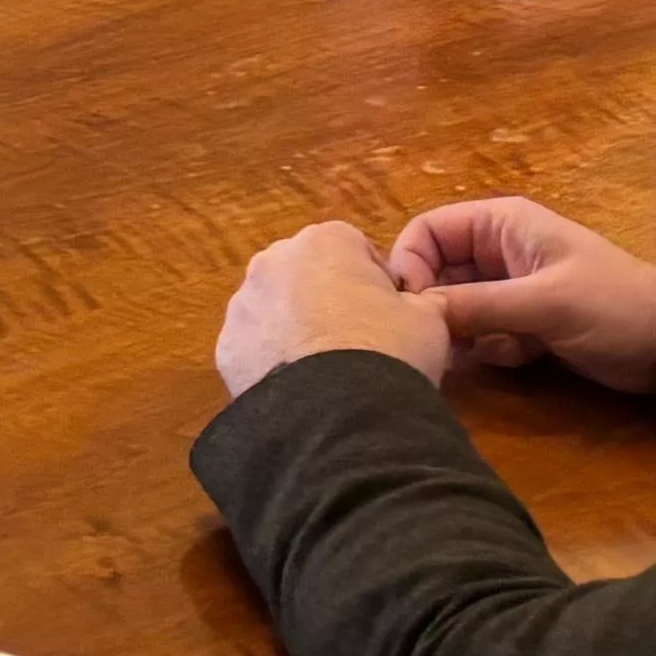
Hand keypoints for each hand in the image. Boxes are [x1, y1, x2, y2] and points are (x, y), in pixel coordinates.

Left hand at [214, 221, 451, 396]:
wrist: (338, 414)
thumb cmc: (389, 350)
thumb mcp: (429, 319)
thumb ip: (417, 301)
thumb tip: (412, 307)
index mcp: (324, 241)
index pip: (354, 248)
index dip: (375, 282)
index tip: (389, 313)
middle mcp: (273, 261)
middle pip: (306, 274)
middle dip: (328, 299)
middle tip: (358, 341)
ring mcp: (242, 304)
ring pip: (275, 309)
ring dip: (296, 329)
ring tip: (328, 371)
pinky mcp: (226, 348)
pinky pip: (255, 347)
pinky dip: (273, 362)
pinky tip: (301, 390)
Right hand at [389, 195, 655, 393]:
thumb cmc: (613, 306)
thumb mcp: (544, 303)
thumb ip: (477, 306)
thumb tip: (413, 312)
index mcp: (502, 225)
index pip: (428, 231)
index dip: (410, 264)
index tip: (409, 307)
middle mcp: (498, 252)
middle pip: (437, 273)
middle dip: (436, 307)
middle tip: (440, 343)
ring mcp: (511, 290)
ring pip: (457, 308)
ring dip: (464, 334)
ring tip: (486, 351)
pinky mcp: (524, 325)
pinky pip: (483, 335)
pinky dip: (491, 350)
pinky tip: (520, 357)